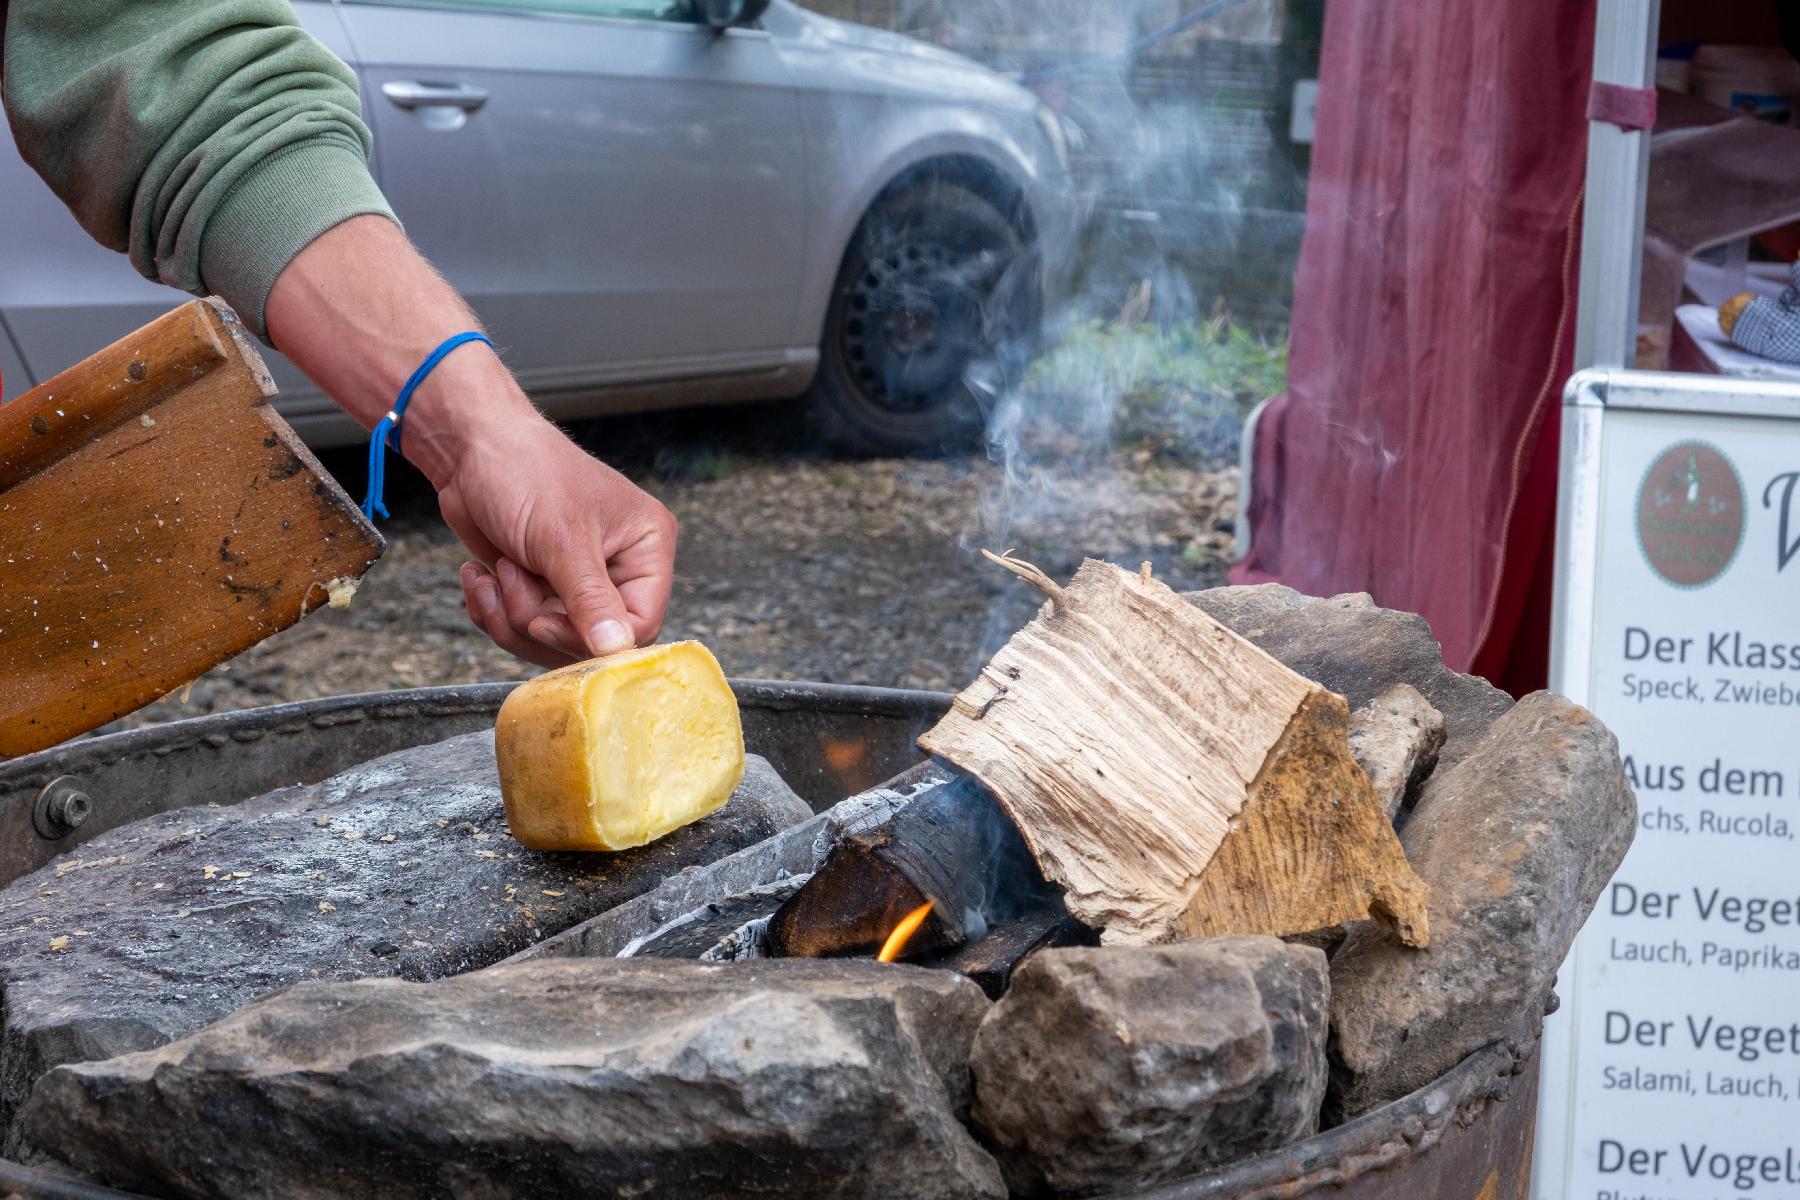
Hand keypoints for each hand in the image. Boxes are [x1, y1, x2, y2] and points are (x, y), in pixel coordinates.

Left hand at [263, 216, 677, 664]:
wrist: (469, 449)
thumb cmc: (525, 469)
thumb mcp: (561, 538)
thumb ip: (590, 600)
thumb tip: (616, 650)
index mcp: (647, 548)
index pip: (640, 624)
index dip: (588, 635)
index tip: (545, 621)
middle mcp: (620, 569)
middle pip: (590, 641)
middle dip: (537, 618)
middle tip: (514, 576)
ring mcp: (577, 584)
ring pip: (549, 642)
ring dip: (509, 613)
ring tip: (499, 569)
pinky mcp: (540, 591)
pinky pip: (520, 632)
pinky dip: (492, 610)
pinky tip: (483, 574)